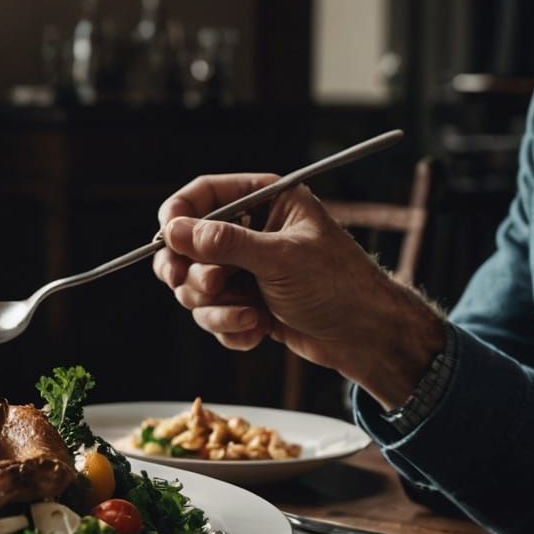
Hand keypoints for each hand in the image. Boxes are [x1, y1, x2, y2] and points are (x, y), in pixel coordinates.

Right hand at [153, 173, 444, 407]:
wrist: (368, 339)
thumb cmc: (339, 286)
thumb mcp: (281, 258)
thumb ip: (224, 243)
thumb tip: (173, 231)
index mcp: (264, 202)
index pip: (203, 194)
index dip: (178, 215)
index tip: (165, 240)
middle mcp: (249, 232)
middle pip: (188, 244)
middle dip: (196, 273)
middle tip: (210, 286)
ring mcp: (244, 269)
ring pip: (194, 285)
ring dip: (214, 307)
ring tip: (249, 317)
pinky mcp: (244, 303)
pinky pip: (210, 314)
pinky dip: (228, 328)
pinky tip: (258, 330)